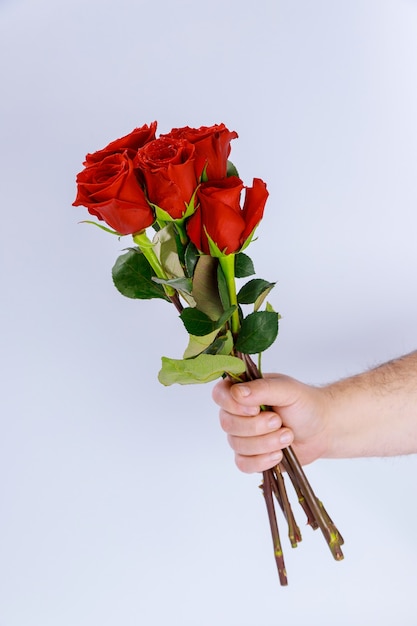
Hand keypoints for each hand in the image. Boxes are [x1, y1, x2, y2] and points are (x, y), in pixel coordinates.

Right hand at [212, 374, 329, 472]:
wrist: (322, 429)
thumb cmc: (305, 404)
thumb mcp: (287, 390)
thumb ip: (262, 388)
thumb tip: (237, 392)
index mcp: (242, 391)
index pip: (220, 395)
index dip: (233, 405)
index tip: (256, 409)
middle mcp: (237, 413)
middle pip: (227, 424)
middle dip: (256, 427)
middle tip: (279, 421)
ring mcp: (242, 436)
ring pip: (237, 445)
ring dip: (265, 443)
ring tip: (287, 436)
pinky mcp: (250, 456)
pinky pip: (243, 464)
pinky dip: (262, 461)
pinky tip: (279, 455)